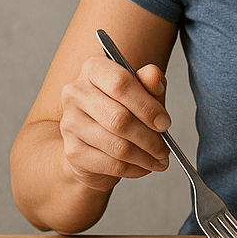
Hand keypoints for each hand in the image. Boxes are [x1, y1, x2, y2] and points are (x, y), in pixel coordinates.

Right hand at [58, 56, 171, 191]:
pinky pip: (111, 164)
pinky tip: (144, 166)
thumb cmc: (124, 108)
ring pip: (117, 145)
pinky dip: (134, 168)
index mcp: (94, 69)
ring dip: (145, 156)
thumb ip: (151, 82)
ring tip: (160, 159)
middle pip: (119, 118)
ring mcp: (70, 123)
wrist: (94, 139)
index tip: (165, 123)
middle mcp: (75, 93)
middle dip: (150, 137)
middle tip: (165, 147)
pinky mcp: (72, 151)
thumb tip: (153, 76)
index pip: (121, 83)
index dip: (147, 106)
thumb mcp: (144, 91)